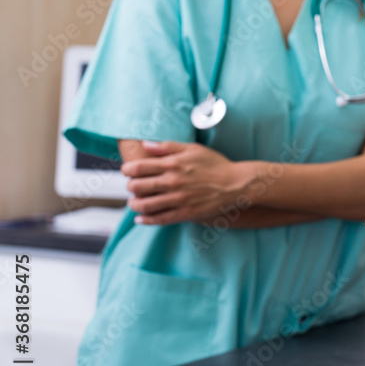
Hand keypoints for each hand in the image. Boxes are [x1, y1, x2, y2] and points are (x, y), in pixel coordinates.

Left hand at [120, 140, 251, 224]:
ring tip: (136, 202)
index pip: (137, 167)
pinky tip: (141, 219)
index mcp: (172, 164)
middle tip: (134, 186)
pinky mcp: (185, 213)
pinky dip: (146, 220)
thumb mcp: (193, 149)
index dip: (127, 169)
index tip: (129, 171)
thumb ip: (168, 146)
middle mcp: (172, 182)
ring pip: (144, 205)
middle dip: (130, 187)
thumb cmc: (216, 164)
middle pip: (136, 187)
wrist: (236, 184)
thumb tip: (146, 144)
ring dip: (134, 205)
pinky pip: (159, 219)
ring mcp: (178, 199)